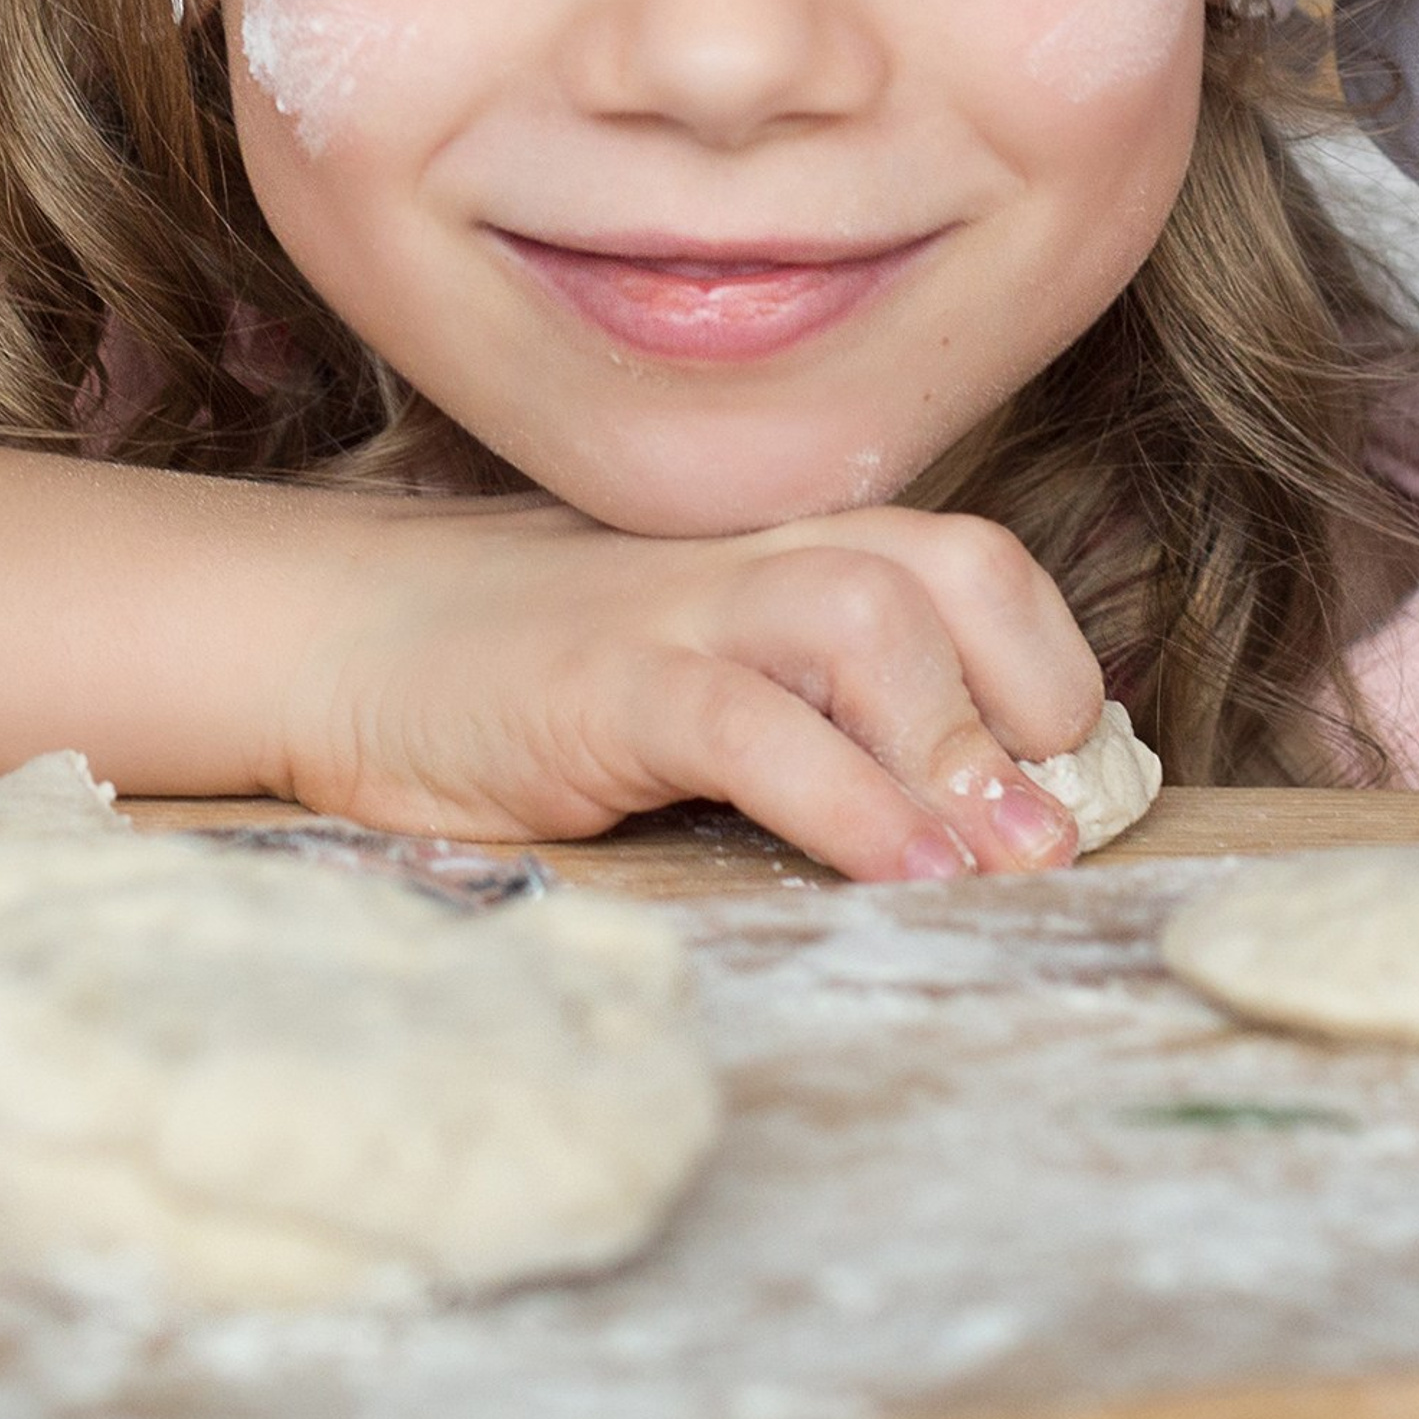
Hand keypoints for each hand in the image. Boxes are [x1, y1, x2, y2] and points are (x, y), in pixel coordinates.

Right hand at [273, 495, 1106, 885]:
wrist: (341, 636)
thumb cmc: (538, 673)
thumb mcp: (704, 674)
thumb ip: (822, 710)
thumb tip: (984, 808)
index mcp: (790, 546)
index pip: (975, 565)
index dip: (1050, 669)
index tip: (1077, 789)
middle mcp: (754, 554)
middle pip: (954, 566)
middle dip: (1034, 697)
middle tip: (1060, 833)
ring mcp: (676, 608)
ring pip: (868, 617)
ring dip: (954, 745)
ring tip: (999, 864)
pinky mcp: (601, 683)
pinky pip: (748, 722)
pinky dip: (842, 798)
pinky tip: (897, 872)